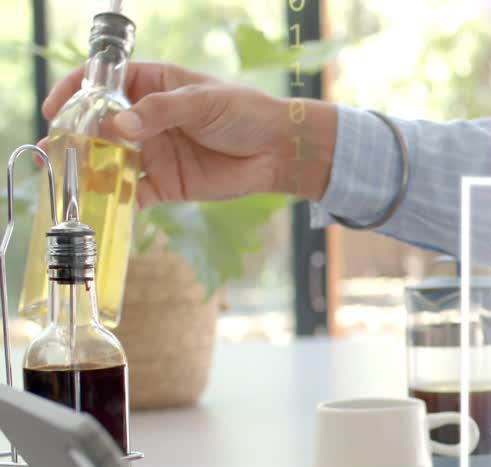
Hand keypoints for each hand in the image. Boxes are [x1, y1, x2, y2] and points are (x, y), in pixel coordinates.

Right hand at [41, 62, 336, 206]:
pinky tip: (103, 204)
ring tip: (75, 178)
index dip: (76, 92)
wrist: (278, 151)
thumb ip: (160, 111)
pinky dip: (116, 200)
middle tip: (63, 149)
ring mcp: (153, 153)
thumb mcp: (202, 102)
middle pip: (99, 126)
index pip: (103, 83)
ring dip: (91, 170)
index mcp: (152, 86)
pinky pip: (132, 193)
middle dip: (78, 137)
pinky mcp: (165, 184)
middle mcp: (146, 120)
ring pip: (109, 161)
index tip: (57, 108)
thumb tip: (119, 125)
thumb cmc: (244, 113)